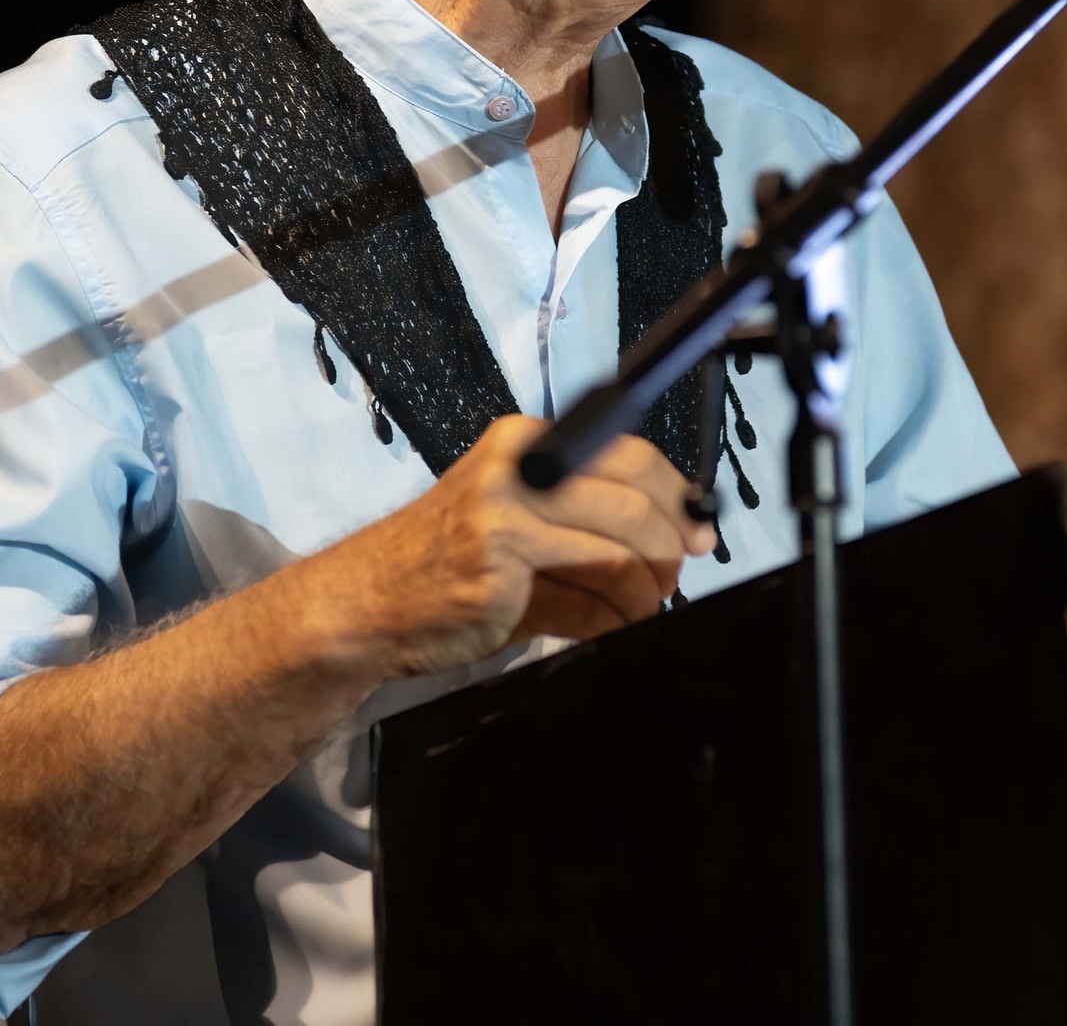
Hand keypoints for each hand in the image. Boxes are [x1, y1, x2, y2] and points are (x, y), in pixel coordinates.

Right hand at [318, 416, 716, 681]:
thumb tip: (680, 532)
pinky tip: (611, 626)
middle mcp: (516, 466)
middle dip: (668, 548)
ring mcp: (504, 514)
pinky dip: (614, 619)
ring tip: (641, 608)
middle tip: (674, 577)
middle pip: (633, 501)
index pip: (629, 453)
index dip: (676, 495)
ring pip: (619, 549)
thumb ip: (590, 519)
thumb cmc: (448, 563)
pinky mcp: (498, 566)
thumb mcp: (518, 520)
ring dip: (647, 590)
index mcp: (526, 440)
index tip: (698, 529)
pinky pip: (588, 596)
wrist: (367, 602)